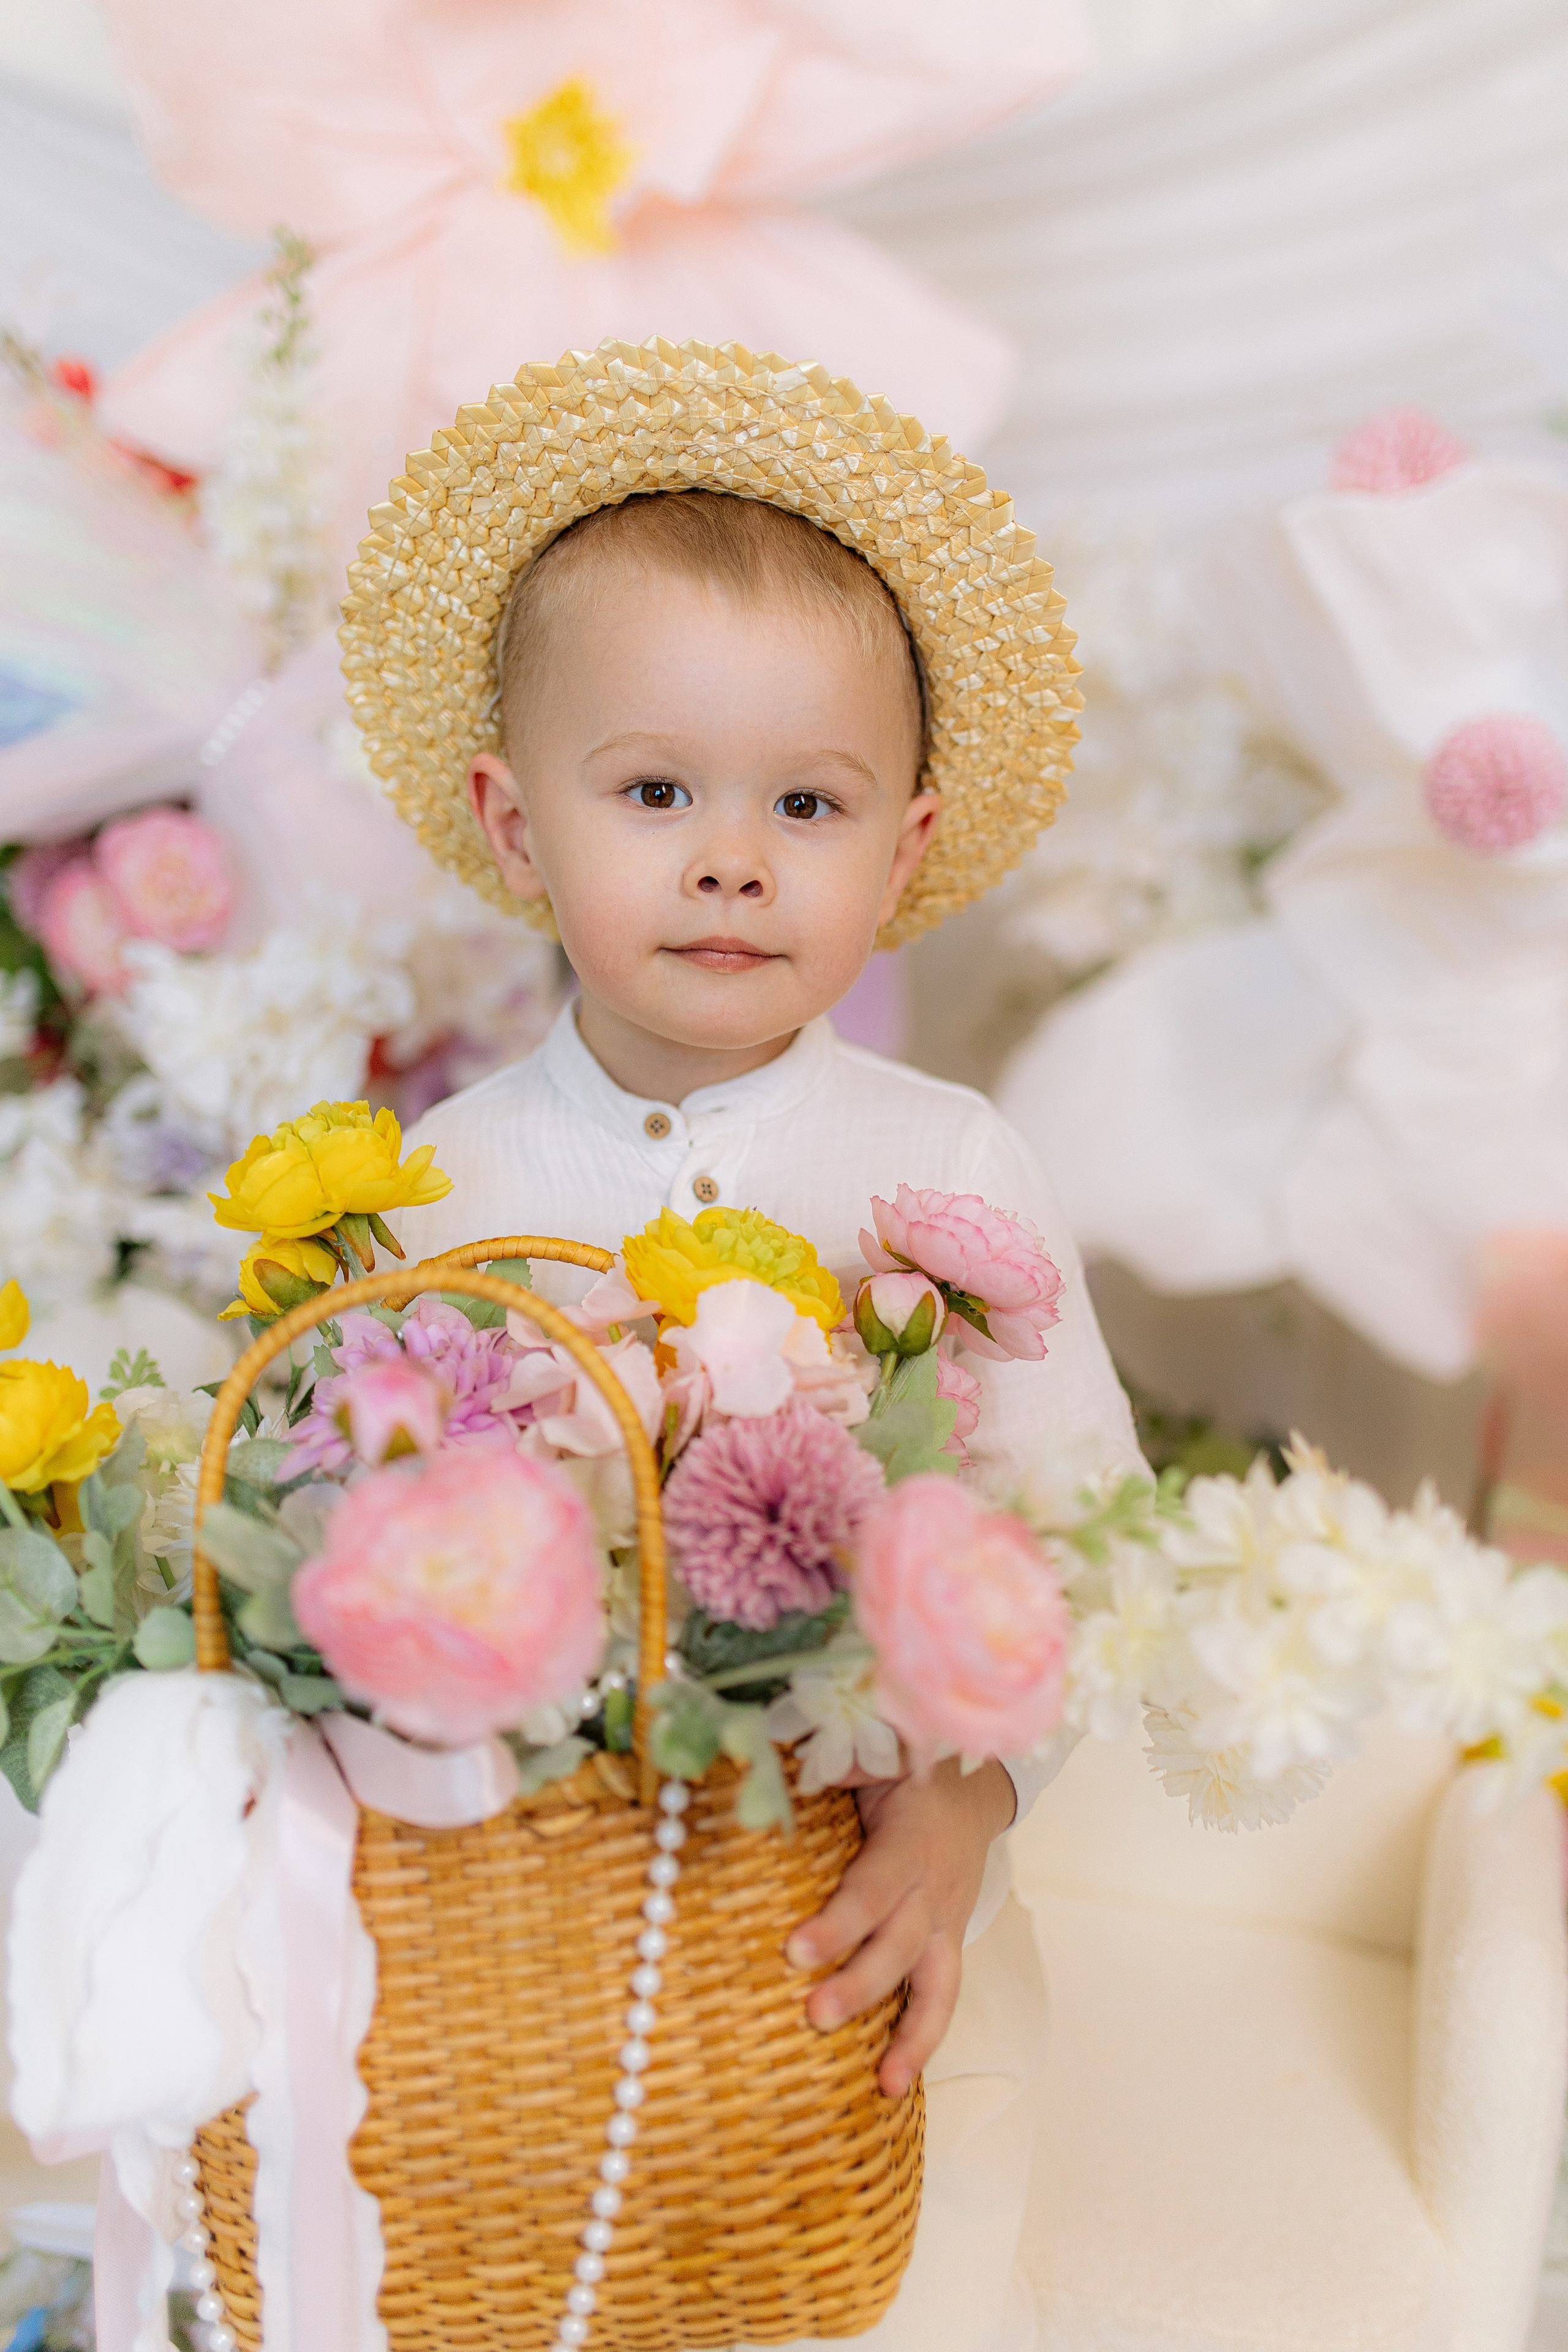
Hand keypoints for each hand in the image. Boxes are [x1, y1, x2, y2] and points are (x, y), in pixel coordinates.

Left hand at [783, 1757, 1015, 2097]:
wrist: (973, 1792)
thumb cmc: (909, 1773)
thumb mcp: (878, 1755)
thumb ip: (834, 1762)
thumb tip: (773, 1765)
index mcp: (909, 1843)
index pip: (872, 1889)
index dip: (838, 1923)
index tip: (794, 1951)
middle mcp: (932, 1890)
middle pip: (898, 1945)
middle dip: (859, 1985)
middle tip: (814, 2016)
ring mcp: (945, 1923)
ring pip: (934, 1983)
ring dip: (908, 2034)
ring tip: (883, 2082)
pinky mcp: (948, 1945)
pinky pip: (942, 1998)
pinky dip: (923, 2041)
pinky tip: (895, 2083)